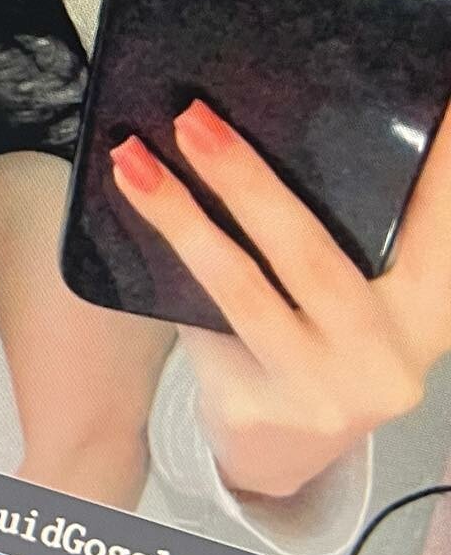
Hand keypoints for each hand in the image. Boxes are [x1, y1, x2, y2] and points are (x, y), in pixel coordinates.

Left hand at [112, 97, 450, 500]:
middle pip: (315, 256)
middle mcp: (387, 355)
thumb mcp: (359, 292)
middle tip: (196, 119)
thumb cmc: (319, 339)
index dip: (435, 170)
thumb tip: (280, 117)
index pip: (438, 227)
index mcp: (427, 309)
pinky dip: (166, 253)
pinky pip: (201, 316)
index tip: (429, 100)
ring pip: (244, 290)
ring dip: (182, 216)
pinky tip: (134, 204)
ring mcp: (323, 390)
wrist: (281, 454)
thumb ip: (346, 228)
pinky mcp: (259, 406)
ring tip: (135, 158)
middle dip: (250, 181)